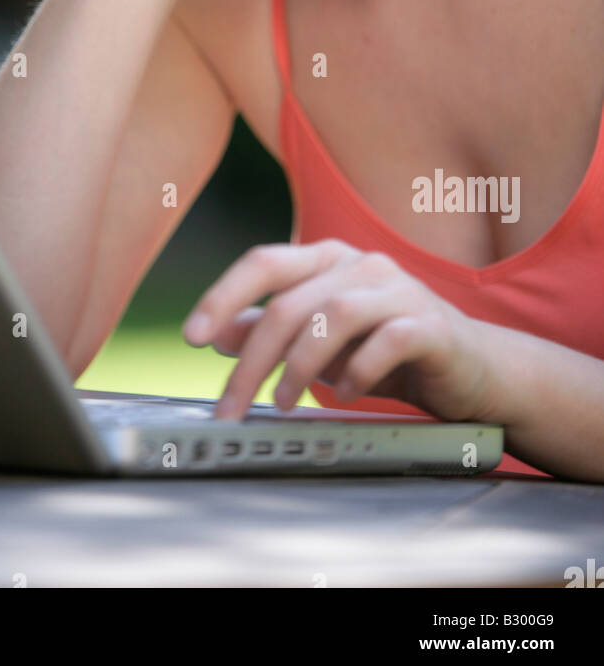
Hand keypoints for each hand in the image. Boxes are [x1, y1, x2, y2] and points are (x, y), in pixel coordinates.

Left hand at [182, 239, 499, 422]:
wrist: (475, 371)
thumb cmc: (389, 352)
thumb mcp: (321, 342)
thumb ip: (272, 332)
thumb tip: (217, 334)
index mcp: (327, 260)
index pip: (263, 262)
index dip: (223, 296)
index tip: (192, 336)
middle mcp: (360, 264)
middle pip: (290, 303)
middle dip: (253, 360)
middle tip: (232, 405)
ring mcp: (399, 289)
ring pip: (333, 315)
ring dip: (299, 366)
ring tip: (284, 403)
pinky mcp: (431, 325)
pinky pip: (387, 340)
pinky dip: (358, 370)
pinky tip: (345, 393)